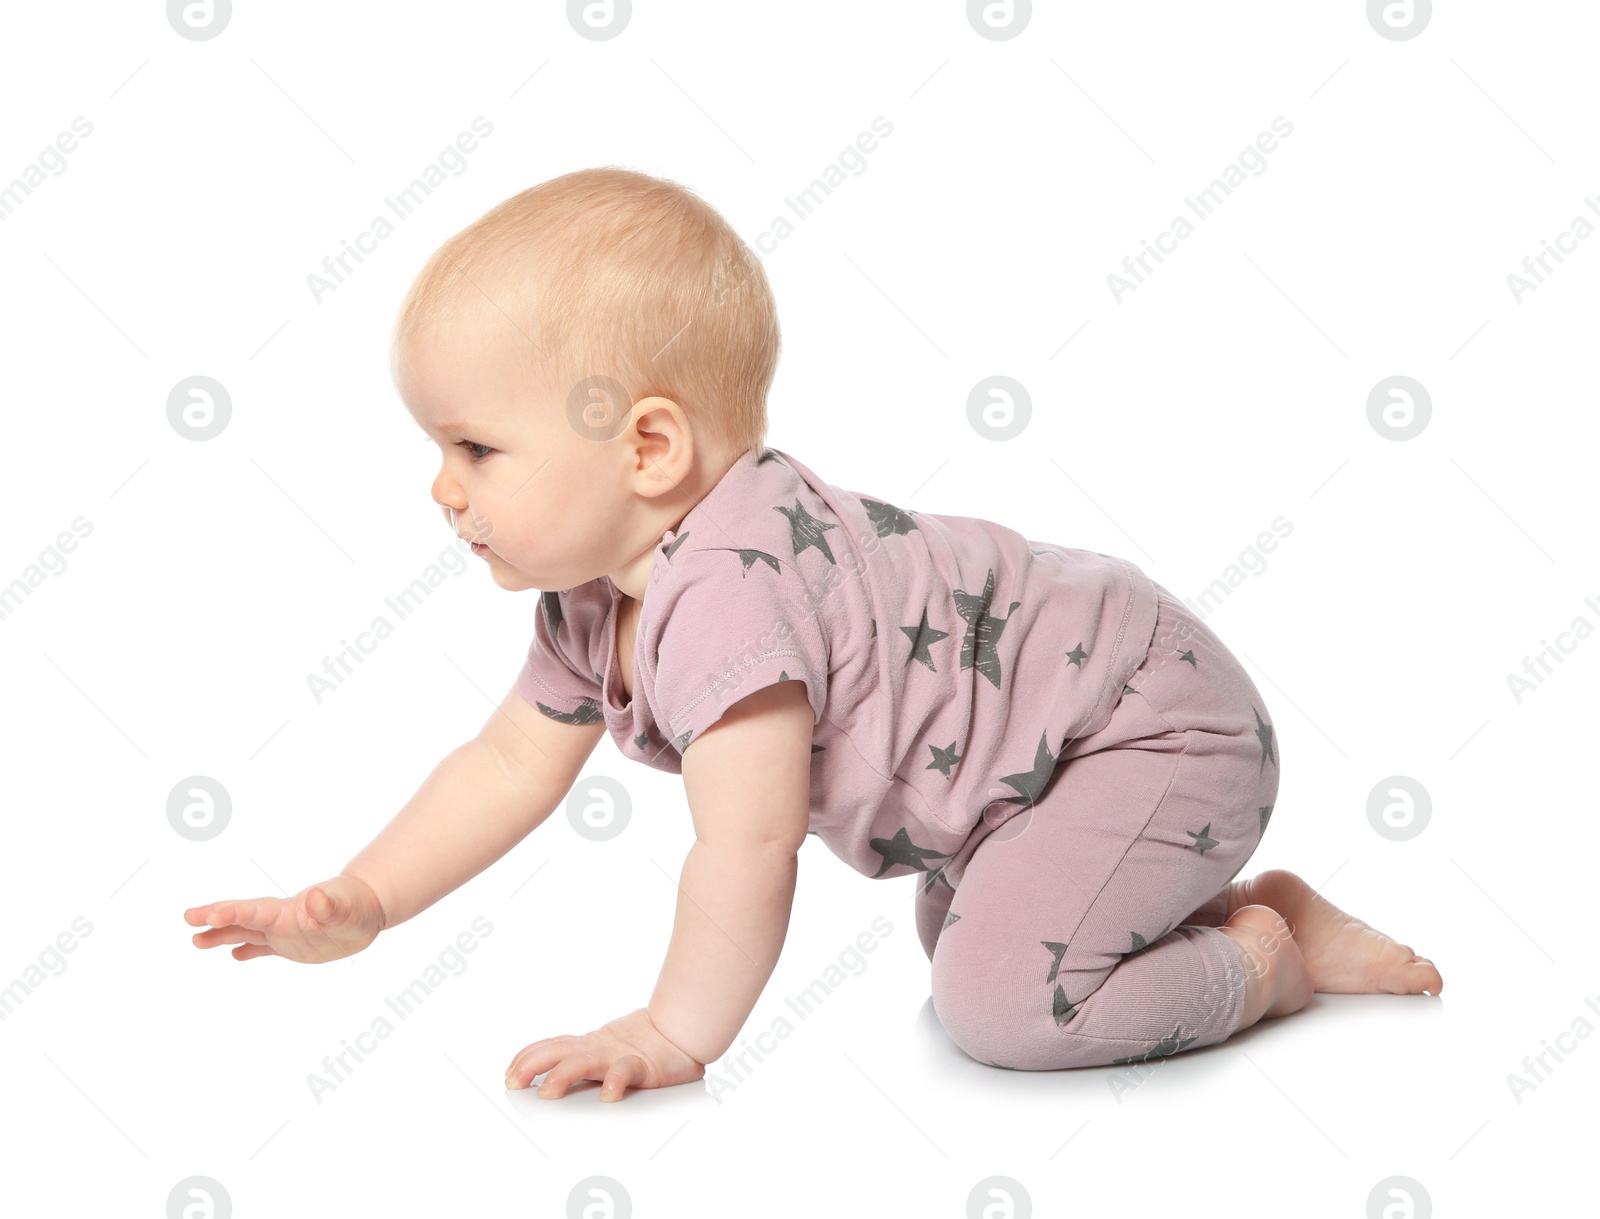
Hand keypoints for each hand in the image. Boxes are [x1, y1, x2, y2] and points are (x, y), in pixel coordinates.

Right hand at [184, 874, 386, 963]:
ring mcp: (284, 932)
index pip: (254, 911)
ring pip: (246, 933)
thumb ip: (329, 904)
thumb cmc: (358, 906)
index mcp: (289, 911)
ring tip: (195, 941)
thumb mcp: (347, 908)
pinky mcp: (293, 944)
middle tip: (188, 918)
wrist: (369, 907)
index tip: (207, 915)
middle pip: (242, 917)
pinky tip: (234, 955)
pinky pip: (265, 948)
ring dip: (222, 936)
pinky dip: (248, 951)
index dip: (232, 912)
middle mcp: (281, 920)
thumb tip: (315, 897)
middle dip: (215, 918)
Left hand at [505, 1007, 705, 1101]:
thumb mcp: (604, 1052)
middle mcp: (597, 1049)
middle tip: (512, 1082)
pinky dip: (615, 1082)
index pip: (551, 1047)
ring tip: (547, 1091)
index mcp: (588, 1046)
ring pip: (585, 1062)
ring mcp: (618, 1056)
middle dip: (531, 1065)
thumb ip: (581, 1060)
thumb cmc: (644, 1045)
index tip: (508, 1072)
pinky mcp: (642, 1065)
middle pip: (558, 1051)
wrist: (681, 1030)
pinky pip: (626, 1073)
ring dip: (563, 1075)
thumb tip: (545, 1080)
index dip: (527, 1058)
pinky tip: (607, 1095)